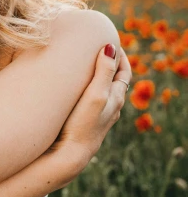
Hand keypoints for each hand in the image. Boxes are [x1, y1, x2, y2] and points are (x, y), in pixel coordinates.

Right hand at [45, 45, 132, 166]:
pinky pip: (93, 103)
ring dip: (99, 79)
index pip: (124, 72)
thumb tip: (111, 47)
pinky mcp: (87, 124)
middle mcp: (111, 108)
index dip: (120, 57)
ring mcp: (100, 117)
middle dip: (109, 66)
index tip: (111, 42)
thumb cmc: (83, 123)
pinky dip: (89, 92)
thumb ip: (104, 71)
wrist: (71, 154)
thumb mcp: (96, 93)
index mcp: (116, 98)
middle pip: (115, 82)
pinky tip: (77, 93)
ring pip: (104, 93)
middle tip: (98, 51)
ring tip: (86, 68)